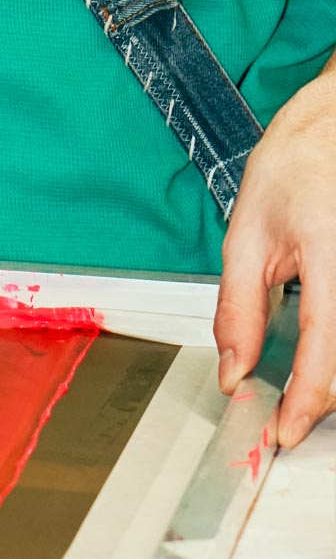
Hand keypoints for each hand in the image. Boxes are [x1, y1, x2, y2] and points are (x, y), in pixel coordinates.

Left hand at [215, 66, 335, 446]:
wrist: (335, 126)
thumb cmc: (296, 164)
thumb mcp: (247, 233)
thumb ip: (239, 306)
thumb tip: (233, 368)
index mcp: (329, 256)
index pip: (324, 351)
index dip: (303, 404)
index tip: (281, 432)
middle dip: (317, 399)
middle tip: (283, 415)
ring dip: (330, 376)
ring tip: (299, 386)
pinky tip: (319, 350)